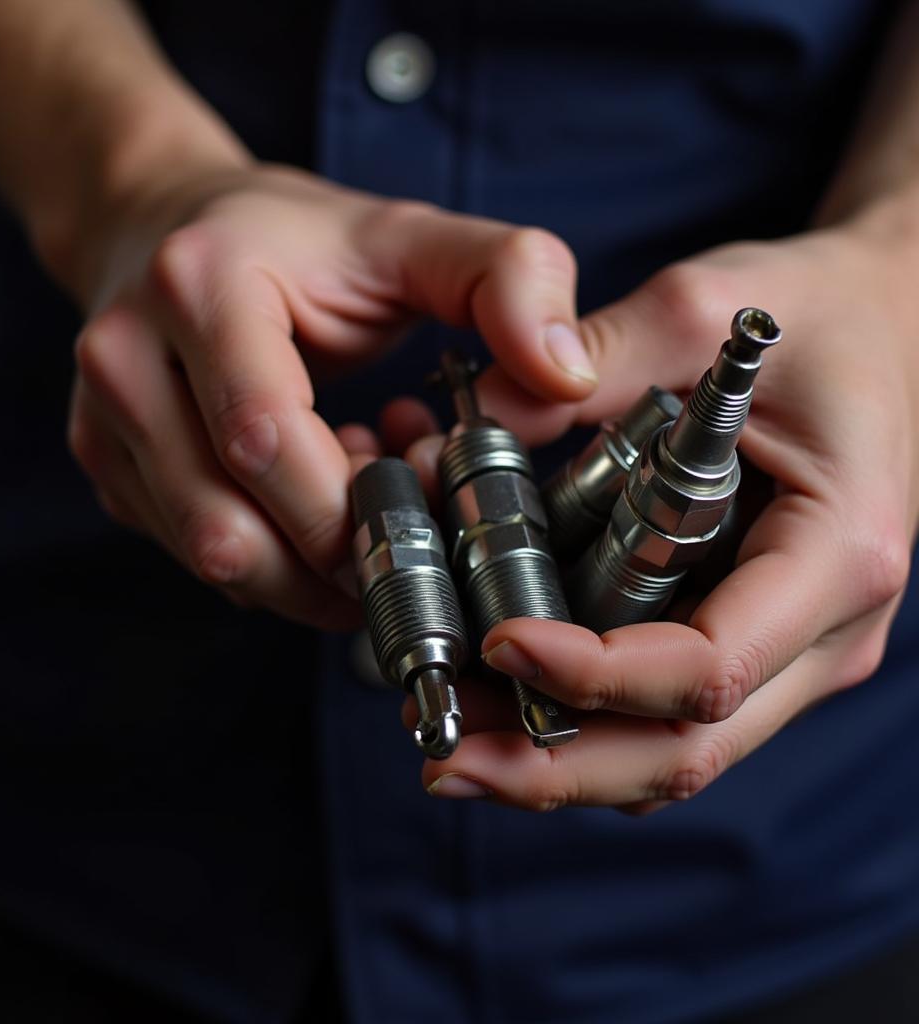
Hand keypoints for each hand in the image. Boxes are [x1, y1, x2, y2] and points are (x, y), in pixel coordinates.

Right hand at [66, 163, 597, 627]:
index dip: (351, 512)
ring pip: (211, 558)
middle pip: (229, 527)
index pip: (267, 444)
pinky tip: (307, 502)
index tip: (425, 524)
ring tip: (356, 508)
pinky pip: (197, 553)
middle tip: (403, 538)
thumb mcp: (409, 236)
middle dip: (334, 564)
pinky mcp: (105, 467)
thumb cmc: (297, 243)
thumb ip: (508, 279)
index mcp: (201, 290)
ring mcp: (102, 422)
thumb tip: (565, 377)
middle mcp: (128, 362)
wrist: (166, 228)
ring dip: (303, 568)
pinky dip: (269, 555)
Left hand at [417, 223, 917, 811]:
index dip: (593, 677)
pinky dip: (583, 726)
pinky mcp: (755, 644)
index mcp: (832, 554)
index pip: (709, 668)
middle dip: (554, 767)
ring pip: (670, 754)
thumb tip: (479, 415)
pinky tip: (504, 706)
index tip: (496, 643)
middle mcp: (823, 632)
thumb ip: (590, 360)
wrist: (886, 325)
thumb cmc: (813, 317)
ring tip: (452, 743)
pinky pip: (665, 719)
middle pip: (684, 751)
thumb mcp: (698, 308)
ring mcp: (793, 651)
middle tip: (442, 759)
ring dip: (556, 761)